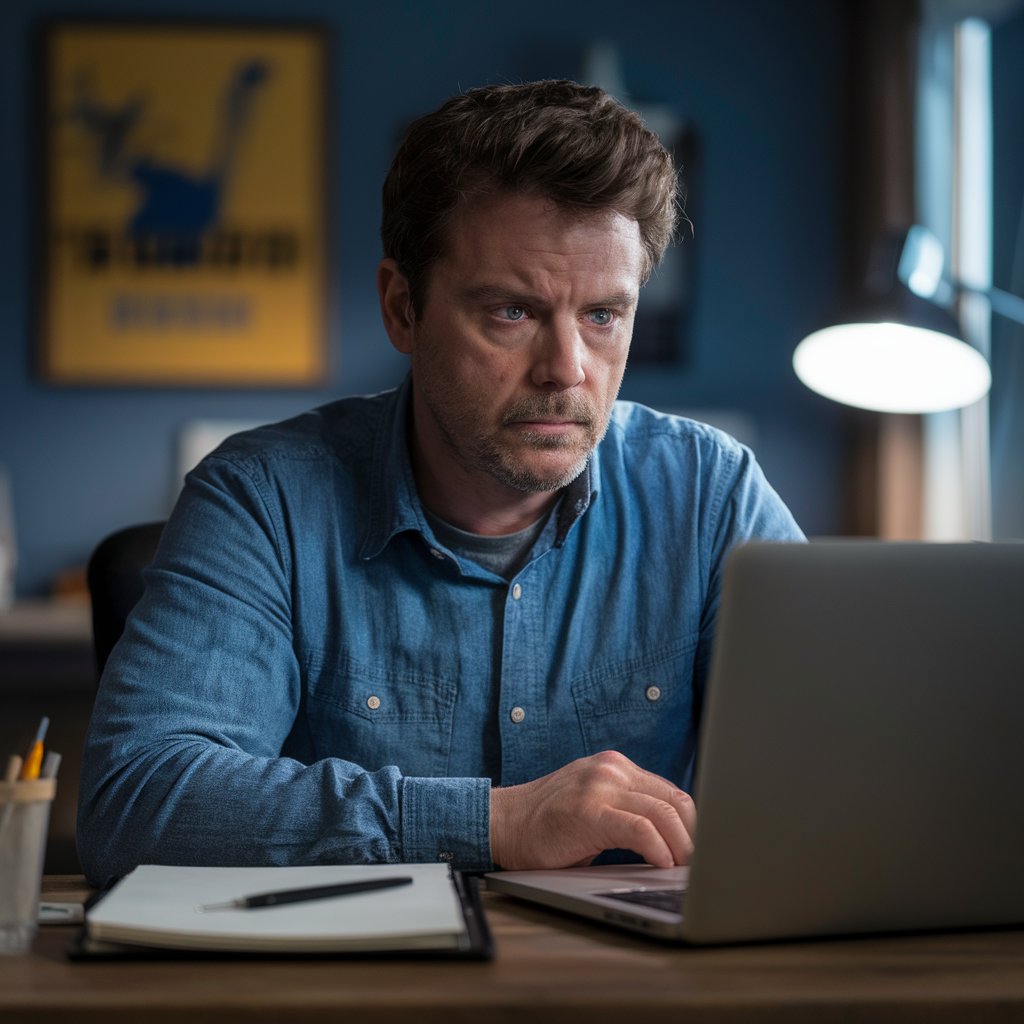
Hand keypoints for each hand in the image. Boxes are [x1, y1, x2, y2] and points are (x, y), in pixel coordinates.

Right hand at [489, 750, 695, 869]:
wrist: (501, 822)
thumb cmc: (547, 824)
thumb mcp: (594, 805)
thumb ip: (628, 811)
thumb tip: (676, 846)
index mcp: (616, 767)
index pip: (673, 793)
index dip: (695, 826)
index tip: (704, 854)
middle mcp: (612, 769)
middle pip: (677, 800)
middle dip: (696, 837)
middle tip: (702, 868)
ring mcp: (600, 786)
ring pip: (664, 812)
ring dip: (683, 847)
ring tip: (687, 871)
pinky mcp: (589, 810)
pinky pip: (639, 828)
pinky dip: (658, 848)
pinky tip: (662, 865)